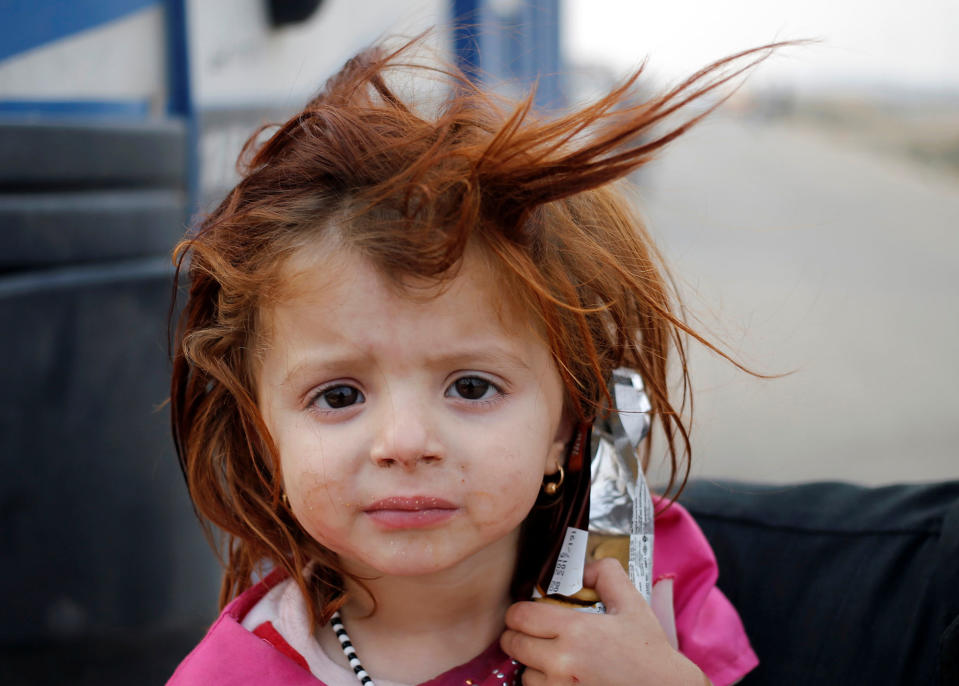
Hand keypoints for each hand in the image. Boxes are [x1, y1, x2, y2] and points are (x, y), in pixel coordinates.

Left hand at [500, 558, 710, 684]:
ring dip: (532, 665)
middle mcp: (562, 663)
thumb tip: (580, 567)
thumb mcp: (631, 603)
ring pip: (524, 673)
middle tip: (535, 634)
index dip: (519, 612)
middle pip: (513, 645)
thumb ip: (604, 574)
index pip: (519, 616)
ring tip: (553, 659)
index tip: (528, 614)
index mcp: (575, 631)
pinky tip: (561, 677)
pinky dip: (543, 685)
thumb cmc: (647, 650)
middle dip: (520, 636)